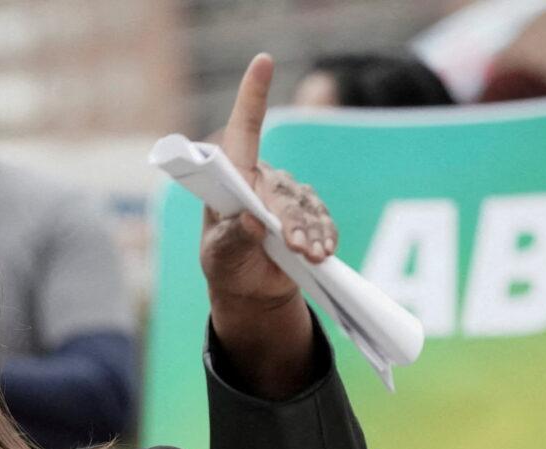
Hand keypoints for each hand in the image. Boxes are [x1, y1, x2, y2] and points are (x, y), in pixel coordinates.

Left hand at [200, 54, 337, 397]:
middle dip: (289, 217)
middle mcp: (262, 179)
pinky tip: (322, 253)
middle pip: (282, 187)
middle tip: (293, 246)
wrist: (250, 289)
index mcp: (233, 179)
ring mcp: (287, 196)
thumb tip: (248, 221)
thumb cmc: (226, 265)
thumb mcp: (219, 257)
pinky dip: (325, 235)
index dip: (253, 95)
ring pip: (306, 205)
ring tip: (307, 255)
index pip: (244, 131)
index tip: (264, 61)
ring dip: (309, 230)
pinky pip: (323, 218)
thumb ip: (230, 239)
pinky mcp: (308, 214)